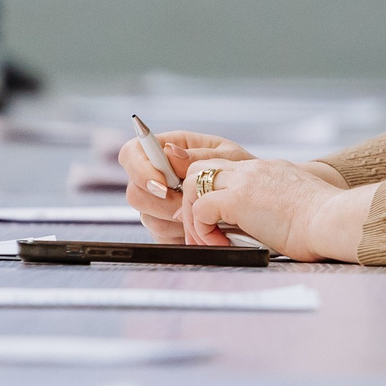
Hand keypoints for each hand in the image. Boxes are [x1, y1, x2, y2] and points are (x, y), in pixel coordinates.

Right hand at [119, 130, 250, 243]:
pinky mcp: (165, 227)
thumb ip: (199, 156)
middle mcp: (157, 177)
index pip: (131, 153)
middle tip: (188, 204)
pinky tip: (201, 228)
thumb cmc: (241, 171)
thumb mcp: (228, 157)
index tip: (162, 184)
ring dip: (176, 220)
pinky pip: (161, 236)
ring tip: (203, 215)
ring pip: (147, 218)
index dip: (139, 169)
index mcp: (168, 150)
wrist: (254, 198)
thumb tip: (170, 152)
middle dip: (162, 202)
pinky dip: (181, 235)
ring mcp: (158, 204)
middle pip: (135, 192)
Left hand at [181, 157, 369, 263]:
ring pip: (192, 184)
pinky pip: (200, 209)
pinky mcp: (238, 199)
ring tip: (206, 241)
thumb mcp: (297, 205)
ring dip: (192, 216)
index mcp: (266, 170)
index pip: (223, 169)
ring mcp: (243, 181)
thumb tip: (267, 227)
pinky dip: (202, 230)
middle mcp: (252, 169)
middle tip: (199, 231)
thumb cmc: (325, 222)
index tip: (209, 218)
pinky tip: (220, 245)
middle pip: (199, 169)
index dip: (208, 192)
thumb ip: (276, 207)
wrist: (333, 219)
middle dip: (191, 200)